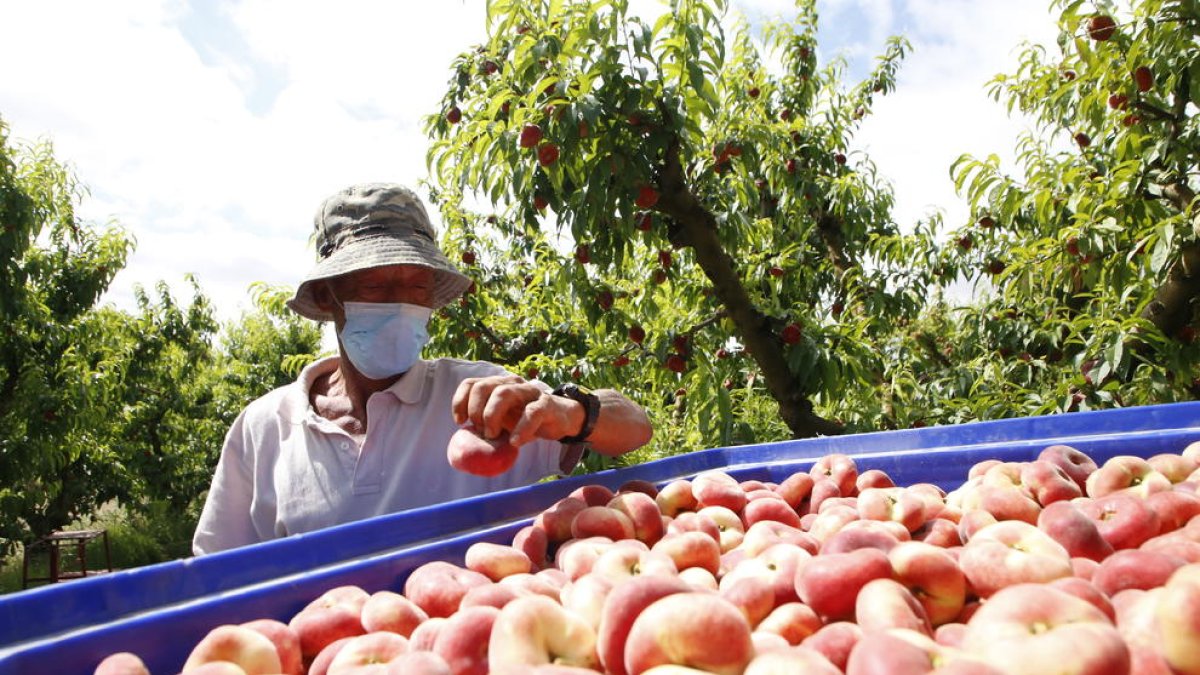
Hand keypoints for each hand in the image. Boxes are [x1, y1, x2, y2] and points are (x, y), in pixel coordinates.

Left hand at [451, 375, 583, 447]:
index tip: (460, 422)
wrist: (561, 419)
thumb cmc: (526, 420)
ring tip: (493, 435)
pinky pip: (532, 412)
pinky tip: (515, 442)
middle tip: (480, 430)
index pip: (472, 384)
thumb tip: (465, 442)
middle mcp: (512, 383)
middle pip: (485, 386)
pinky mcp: (546, 404)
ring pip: (504, 393)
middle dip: (477, 410)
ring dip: (493, 415)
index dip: (461, 401)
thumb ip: (486, 425)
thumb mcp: (503, 421)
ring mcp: (529, 392)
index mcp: (498, 385)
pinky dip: (521, 428)